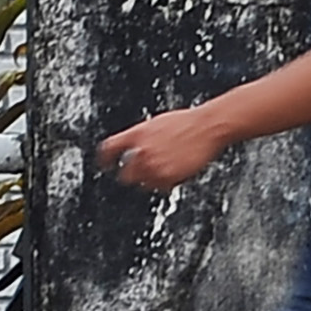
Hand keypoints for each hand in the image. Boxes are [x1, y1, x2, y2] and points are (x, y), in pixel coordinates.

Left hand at [100, 106, 229, 190]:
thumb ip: (143, 138)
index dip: (105, 159)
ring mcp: (155, 165)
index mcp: (137, 134)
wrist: (206, 127)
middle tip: (140, 174)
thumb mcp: (157, 124)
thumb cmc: (187, 122)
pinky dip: (166, 184)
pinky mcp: (168, 177)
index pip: (110, 149)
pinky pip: (161, 188)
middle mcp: (142, 151)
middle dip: (132, 175)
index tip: (105, 165)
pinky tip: (175, 172)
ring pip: (143, 184)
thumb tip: (136, 149)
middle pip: (126, 175)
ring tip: (165, 169)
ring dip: (151, 180)